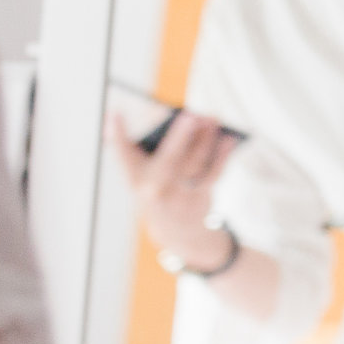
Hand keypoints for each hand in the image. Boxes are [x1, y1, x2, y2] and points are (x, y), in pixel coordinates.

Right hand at [105, 110, 238, 270]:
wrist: (176, 232)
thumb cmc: (160, 189)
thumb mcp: (147, 176)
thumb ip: (152, 149)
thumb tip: (173, 119)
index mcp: (135, 179)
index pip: (123, 155)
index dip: (118, 134)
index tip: (115, 112)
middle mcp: (154, 189)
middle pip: (169, 159)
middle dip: (180, 137)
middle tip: (191, 116)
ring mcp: (178, 196)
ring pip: (195, 163)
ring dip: (206, 138)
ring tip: (212, 118)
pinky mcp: (199, 198)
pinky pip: (213, 173)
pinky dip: (223, 154)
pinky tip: (229, 138)